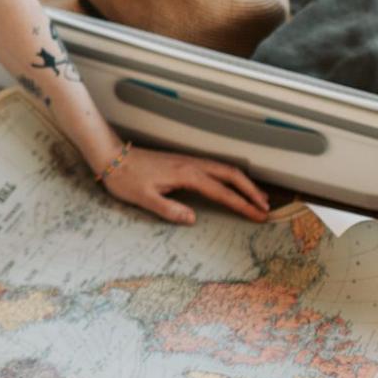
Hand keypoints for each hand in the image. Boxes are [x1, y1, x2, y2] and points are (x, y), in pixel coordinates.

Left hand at [101, 146, 269, 224]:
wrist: (112, 158)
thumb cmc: (125, 179)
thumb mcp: (143, 199)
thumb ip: (168, 210)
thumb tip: (192, 219)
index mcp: (186, 175)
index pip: (222, 192)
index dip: (242, 205)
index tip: (258, 216)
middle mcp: (192, 165)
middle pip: (231, 175)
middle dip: (251, 191)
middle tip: (266, 208)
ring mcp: (189, 161)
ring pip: (225, 169)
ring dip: (243, 183)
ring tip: (257, 198)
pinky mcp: (184, 162)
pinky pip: (215, 168)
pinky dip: (230, 177)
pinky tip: (232, 186)